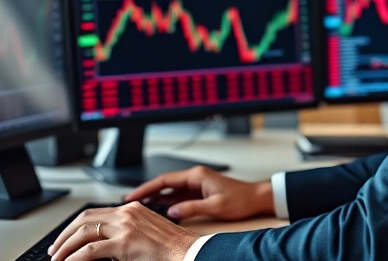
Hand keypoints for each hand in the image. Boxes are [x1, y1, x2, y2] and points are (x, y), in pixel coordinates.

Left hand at [47, 202, 197, 260]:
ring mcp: (125, 226)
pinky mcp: (125, 243)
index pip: (95, 213)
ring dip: (66, 247)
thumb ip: (127, 232)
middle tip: (56, 249)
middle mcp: (126, 213)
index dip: (76, 226)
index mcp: (132, 208)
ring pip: (84, 232)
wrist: (190, 252)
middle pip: (84, 218)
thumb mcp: (147, 233)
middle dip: (65, 235)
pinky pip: (91, 250)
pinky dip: (75, 257)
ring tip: (58, 259)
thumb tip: (105, 245)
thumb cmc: (173, 248)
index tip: (66, 238)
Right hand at [124, 166, 273, 220]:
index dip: (146, 187)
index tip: (133, 195)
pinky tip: (160, 209)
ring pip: (170, 190)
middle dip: (147, 191)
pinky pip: (179, 196)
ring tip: (140, 206)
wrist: (257, 198)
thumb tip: (171, 212)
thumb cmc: (241, 199)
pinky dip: (168, 202)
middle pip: (164, 183)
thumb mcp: (215, 206)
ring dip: (156, 197)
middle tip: (130, 201)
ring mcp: (197, 184)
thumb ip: (191, 208)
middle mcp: (194, 177)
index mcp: (196, 175)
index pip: (164, 180)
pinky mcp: (200, 192)